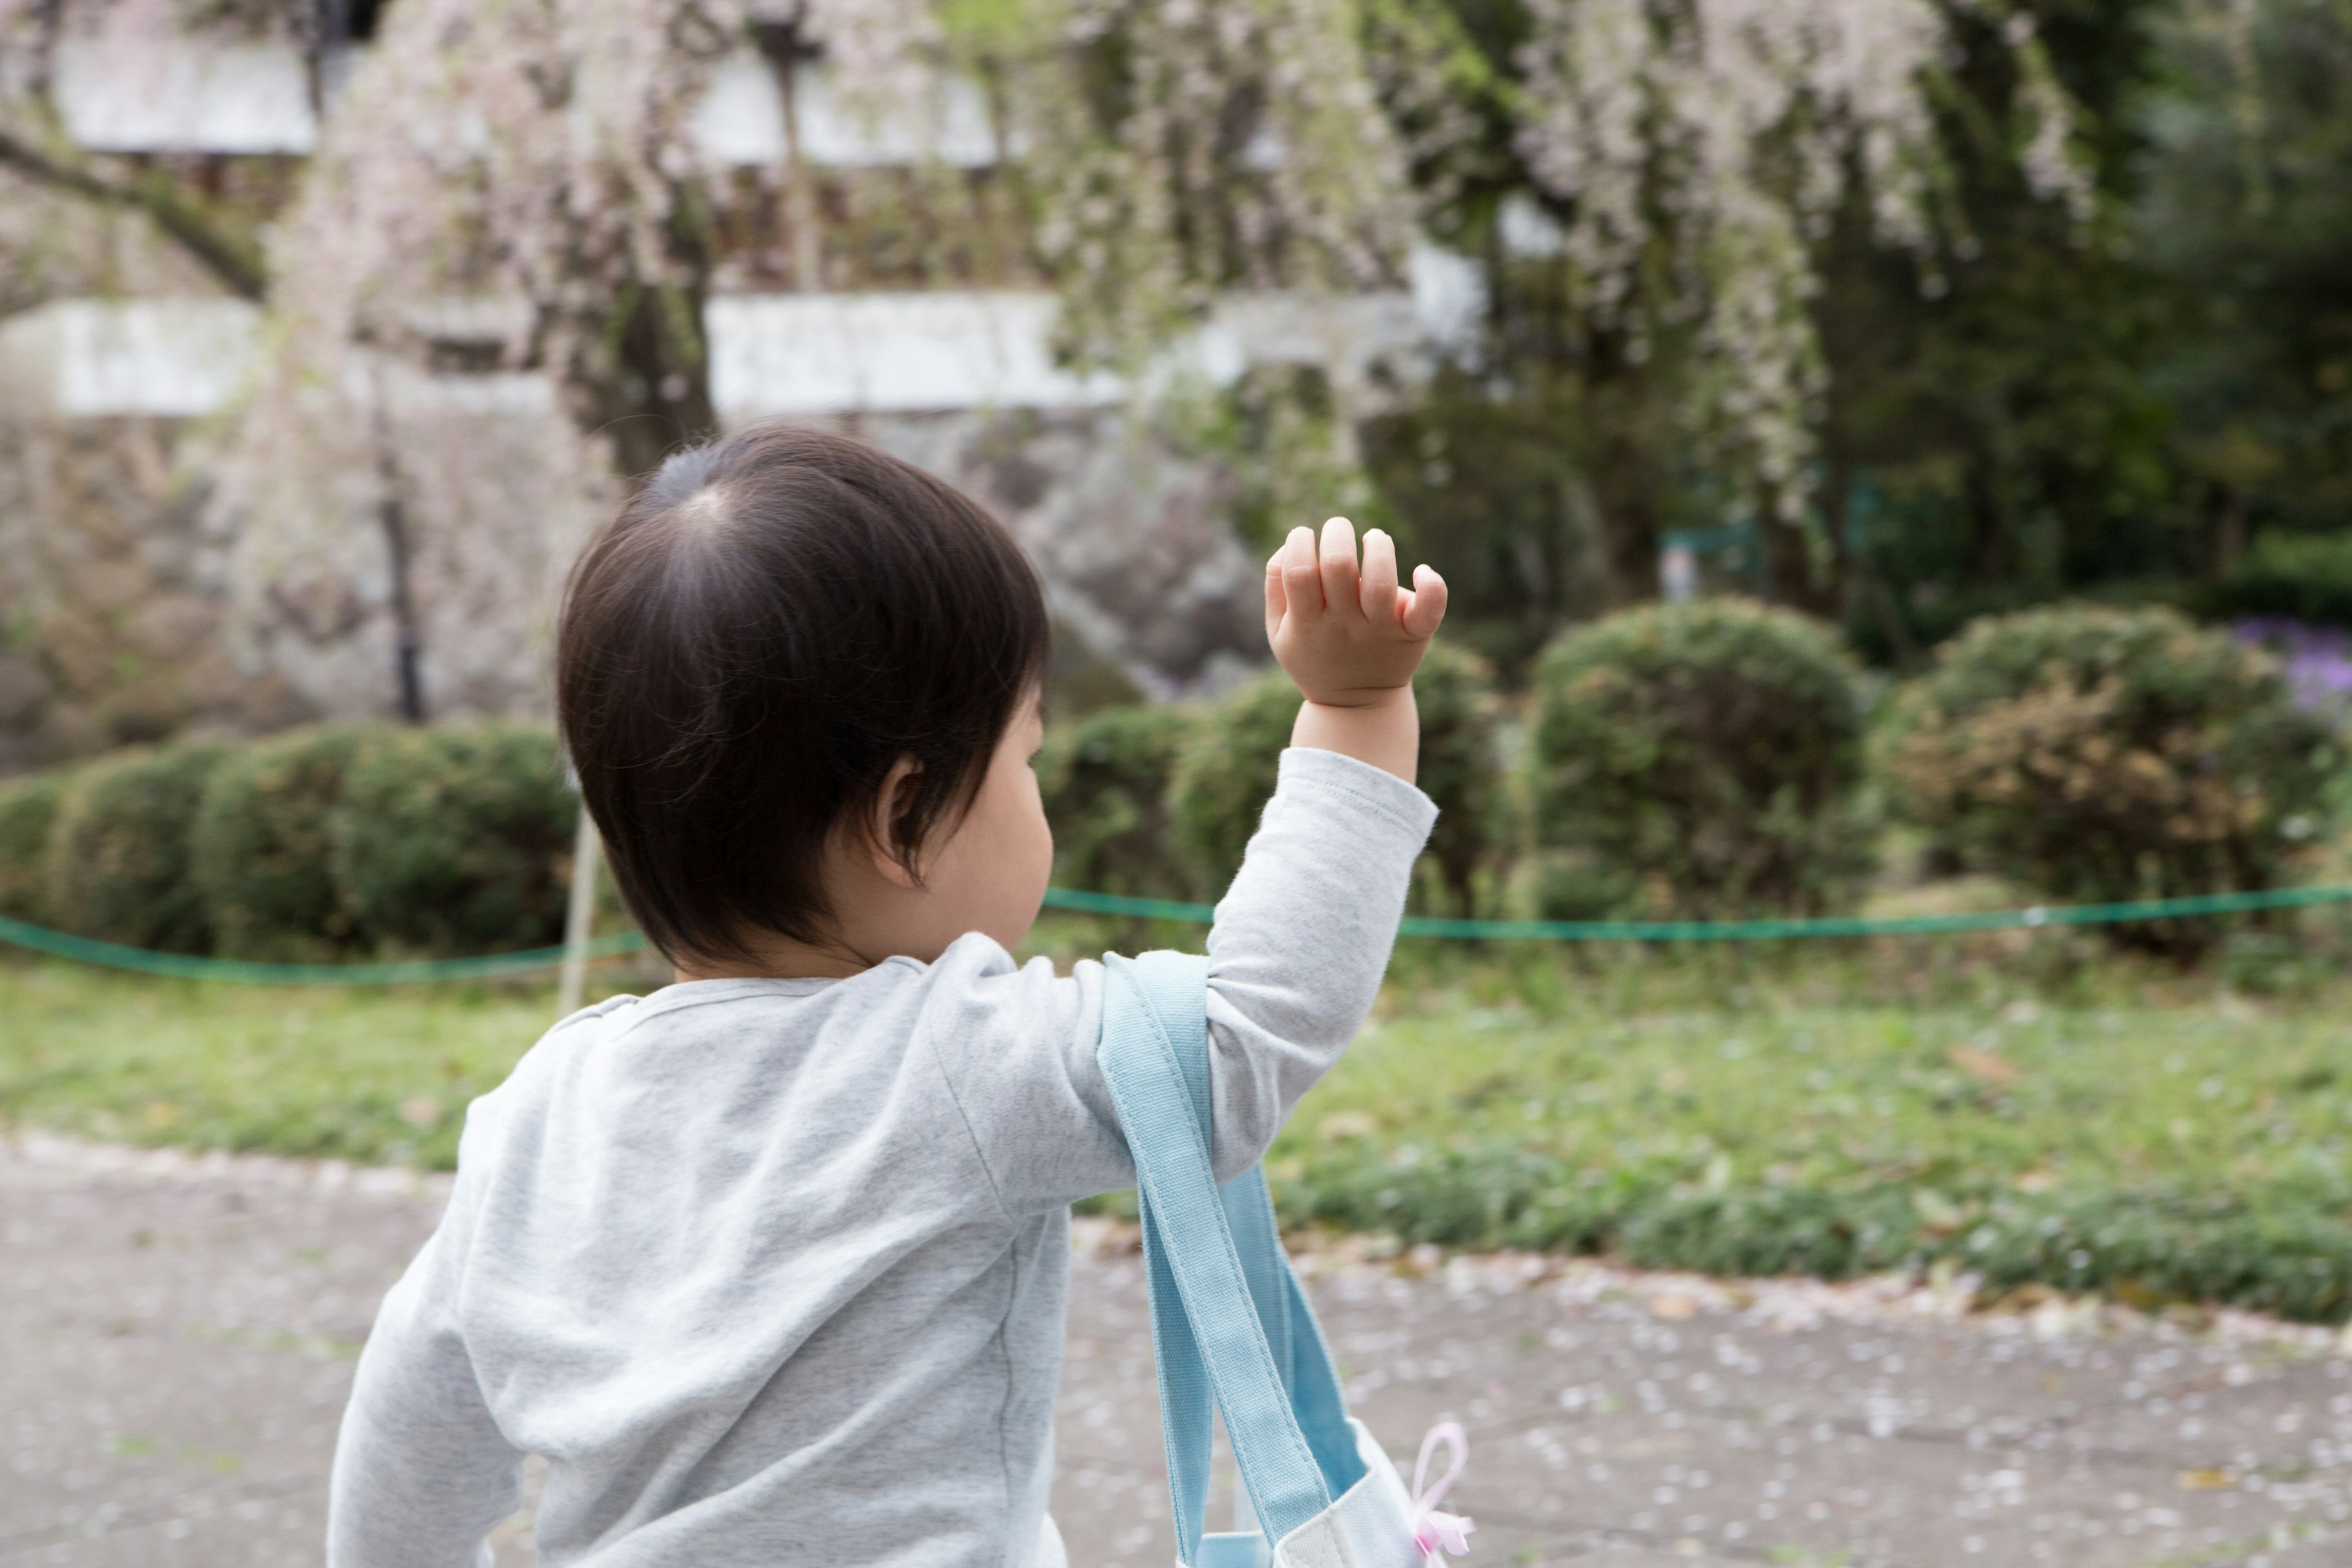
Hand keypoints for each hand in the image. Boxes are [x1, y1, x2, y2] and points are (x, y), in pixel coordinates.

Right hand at [1264, 517, 1447, 708]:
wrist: (1356, 706)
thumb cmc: (1315, 654)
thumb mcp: (1280, 631)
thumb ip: (1276, 585)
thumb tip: (1292, 541)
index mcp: (1307, 622)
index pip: (1299, 571)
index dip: (1300, 542)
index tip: (1305, 536)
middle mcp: (1343, 625)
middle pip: (1338, 565)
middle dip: (1337, 532)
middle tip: (1338, 529)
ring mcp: (1380, 631)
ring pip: (1381, 581)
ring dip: (1378, 547)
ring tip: (1374, 540)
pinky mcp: (1412, 634)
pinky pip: (1430, 608)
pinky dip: (1432, 585)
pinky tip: (1421, 571)